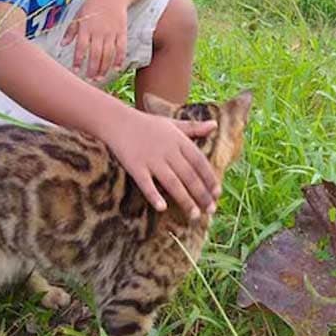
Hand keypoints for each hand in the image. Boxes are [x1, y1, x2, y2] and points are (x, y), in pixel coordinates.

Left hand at [63, 0, 127, 82]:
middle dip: (93, 69)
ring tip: (100, 77)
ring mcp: (111, 32)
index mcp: (86, 27)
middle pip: (96, 54)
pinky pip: (121, 48)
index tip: (76, 70)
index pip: (81, 47)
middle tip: (90, 79)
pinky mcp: (122, 32)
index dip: (79, 60)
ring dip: (104, 67)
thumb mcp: (78, 14)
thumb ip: (71, 30)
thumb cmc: (93, 4)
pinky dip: (120, 58)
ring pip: (108, 54)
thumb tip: (62, 44)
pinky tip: (117, 68)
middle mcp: (99, 31)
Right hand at [102, 108, 220, 216]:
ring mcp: (151, 159)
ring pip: (172, 182)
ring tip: (194, 215)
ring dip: (185, 199)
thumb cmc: (147, 124)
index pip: (200, 162)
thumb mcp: (173, 123)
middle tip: (211, 210)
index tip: (218, 193)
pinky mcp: (135, 166)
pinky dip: (154, 195)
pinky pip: (146, 183)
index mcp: (179, 141)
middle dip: (202, 194)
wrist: (118, 121)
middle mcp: (168, 150)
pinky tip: (162, 208)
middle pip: (189, 175)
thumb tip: (215, 124)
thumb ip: (194, 127)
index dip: (210, 178)